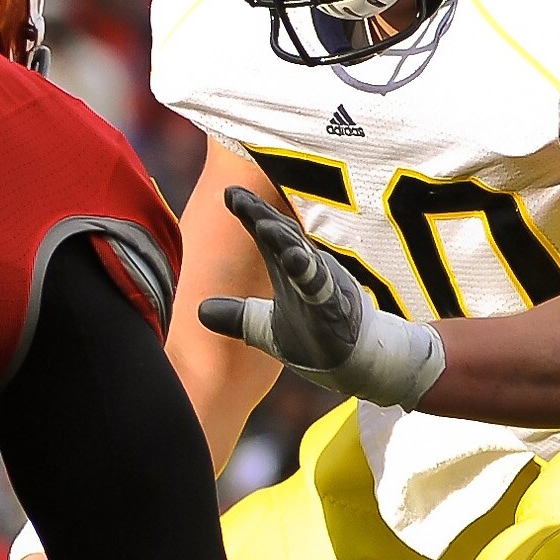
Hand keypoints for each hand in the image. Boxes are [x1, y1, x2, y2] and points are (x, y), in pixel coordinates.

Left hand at [196, 185, 446, 406]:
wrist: (358, 366)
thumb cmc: (316, 340)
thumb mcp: (267, 328)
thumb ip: (238, 316)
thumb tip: (200, 311)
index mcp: (290, 273)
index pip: (270, 237)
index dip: (252, 214)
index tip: (230, 194)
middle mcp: (309, 274)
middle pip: (285, 239)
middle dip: (264, 217)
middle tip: (240, 199)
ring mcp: (325, 291)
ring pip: (305, 260)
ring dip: (285, 242)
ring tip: (264, 225)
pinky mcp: (337, 312)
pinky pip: (324, 292)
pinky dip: (312, 278)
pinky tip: (299, 262)